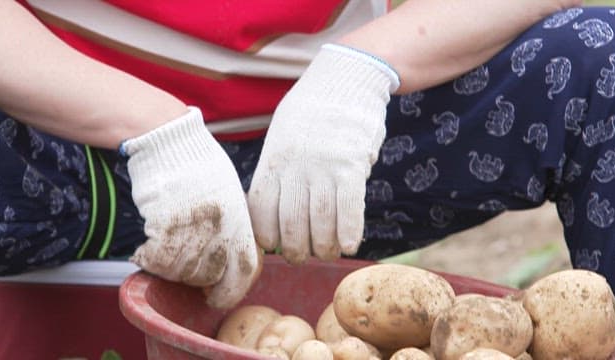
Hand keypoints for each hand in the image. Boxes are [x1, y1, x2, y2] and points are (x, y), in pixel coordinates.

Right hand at [123, 107, 260, 307]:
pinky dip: (149, 260)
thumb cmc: (199, 163)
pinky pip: (156, 259)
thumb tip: (232, 254)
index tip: (219, 297)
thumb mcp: (231, 192)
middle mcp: (219, 227)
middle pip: (210, 275)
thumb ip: (234, 225)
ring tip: (166, 251)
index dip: (233, 290)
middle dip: (198, 280)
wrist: (170, 141)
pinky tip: (146, 248)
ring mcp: (192, 227)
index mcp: (240, 219)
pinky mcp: (162, 224)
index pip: (246, 269)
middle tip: (187, 270)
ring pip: (182, 271)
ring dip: (172, 269)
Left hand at [247, 45, 398, 263]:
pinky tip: (349, 246)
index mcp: (274, 159)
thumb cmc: (312, 111)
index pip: (262, 208)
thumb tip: (274, 206)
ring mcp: (323, 167)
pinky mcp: (351, 166)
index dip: (266, 234)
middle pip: (290, 222)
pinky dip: (349, 232)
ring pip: (320, 222)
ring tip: (327, 253)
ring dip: (324, 246)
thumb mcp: (282, 133)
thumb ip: (278, 168)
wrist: (346, 78)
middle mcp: (295, 167)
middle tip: (301, 256)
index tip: (273, 245)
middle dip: (295, 249)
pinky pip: (349, 209)